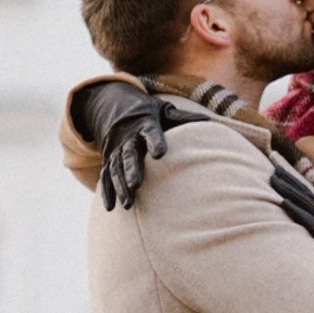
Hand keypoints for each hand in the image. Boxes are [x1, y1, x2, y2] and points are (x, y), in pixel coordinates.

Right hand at [73, 77, 177, 213]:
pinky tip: (110, 207)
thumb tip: (207, 121)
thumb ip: (182, 118)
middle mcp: (128, 137)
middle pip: (129, 153)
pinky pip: (106, 175)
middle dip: (131, 169)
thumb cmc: (148, 112)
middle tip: (137, 184)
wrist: (115, 105)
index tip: (160, 153)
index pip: (150, 132)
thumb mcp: (163, 110)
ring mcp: (116, 149)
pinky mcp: (108, 158)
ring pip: (116, 168)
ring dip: (120, 186)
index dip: (155, 141)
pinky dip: (107, 191)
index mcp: (145, 123)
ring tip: (128, 204)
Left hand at [268, 160, 313, 281]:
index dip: (296, 184)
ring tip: (274, 180)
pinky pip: (309, 221)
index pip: (310, 197)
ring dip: (289, 190)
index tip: (281, 172)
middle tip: (274, 169)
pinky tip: (284, 202)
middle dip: (289, 181)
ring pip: (306, 203)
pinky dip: (296, 210)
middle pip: (306, 195)